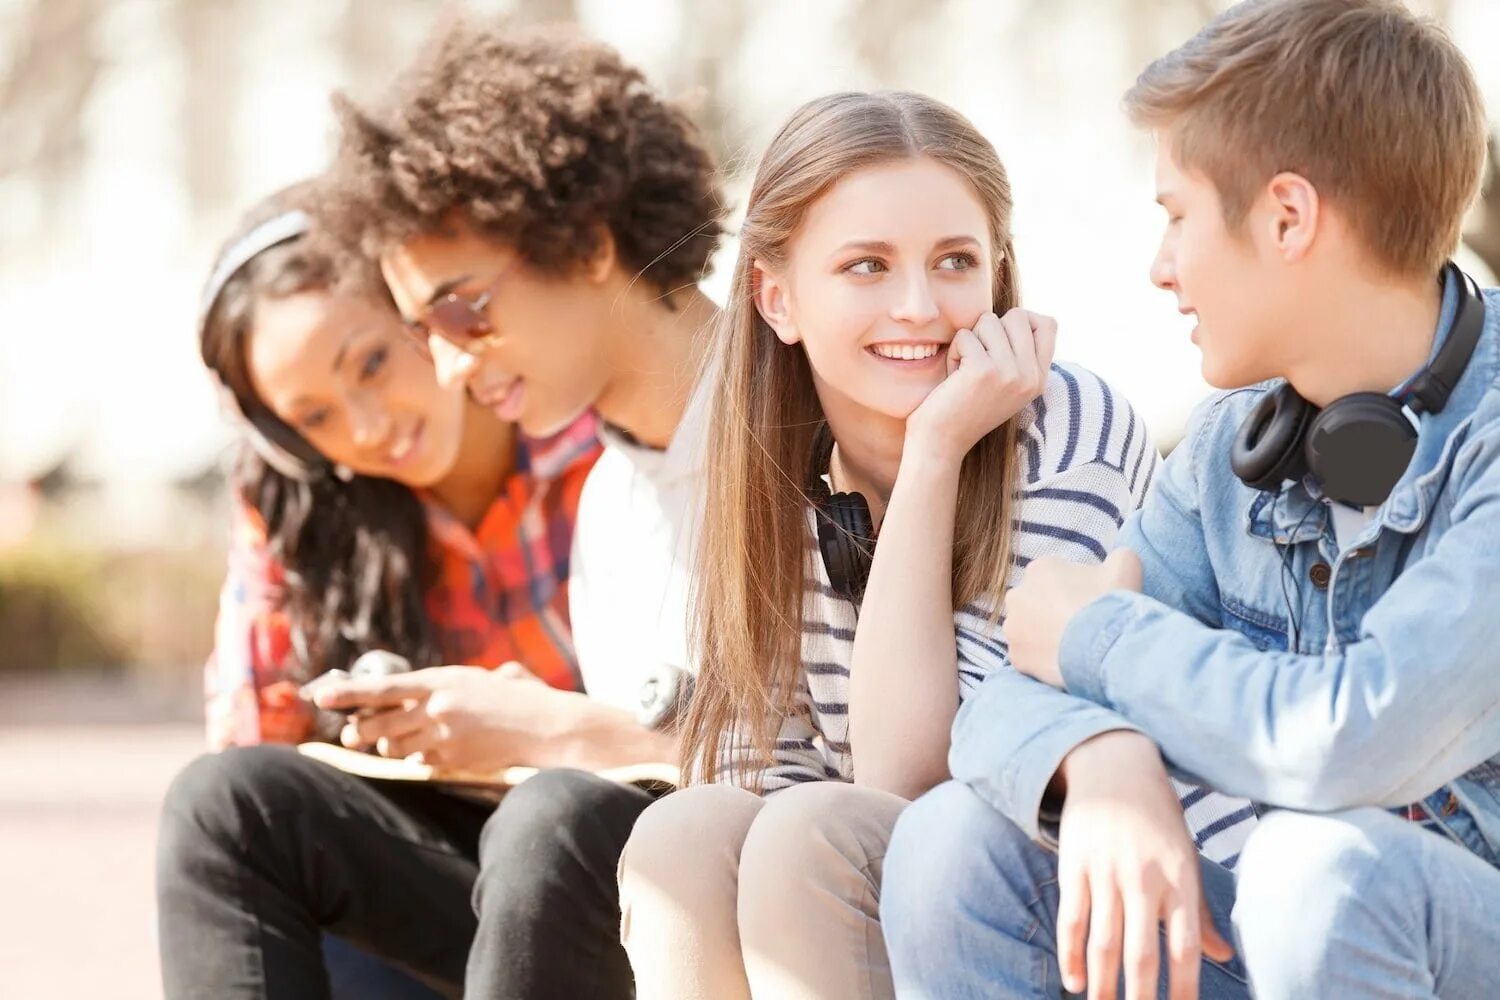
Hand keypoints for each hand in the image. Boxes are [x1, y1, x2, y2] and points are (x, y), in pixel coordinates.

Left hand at [311, 662, 585, 771]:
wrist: (545, 727)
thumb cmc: (519, 698)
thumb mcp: (484, 677)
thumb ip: (450, 683)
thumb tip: (429, 690)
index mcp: (440, 680)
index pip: (381, 688)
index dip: (347, 693)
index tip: (319, 695)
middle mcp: (436, 708)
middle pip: (376, 725)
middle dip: (359, 731)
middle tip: (352, 733)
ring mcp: (442, 737)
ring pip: (393, 748)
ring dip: (391, 746)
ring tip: (404, 739)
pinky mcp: (451, 761)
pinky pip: (419, 762)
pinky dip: (421, 758)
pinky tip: (440, 749)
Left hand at [904, 308, 1055, 464]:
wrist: (942, 442)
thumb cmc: (966, 407)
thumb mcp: (1006, 382)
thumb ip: (1019, 354)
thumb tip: (1020, 315)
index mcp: (1040, 378)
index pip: (1048, 324)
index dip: (1021, 322)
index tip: (999, 342)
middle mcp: (1031, 376)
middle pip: (1018, 315)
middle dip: (990, 328)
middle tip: (978, 357)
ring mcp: (1011, 373)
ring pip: (989, 320)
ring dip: (969, 341)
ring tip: (965, 370)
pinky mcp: (984, 370)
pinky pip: (965, 335)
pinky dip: (953, 352)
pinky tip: (953, 377)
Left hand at [1007, 549, 1142, 687]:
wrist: (1103, 648)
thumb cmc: (1110, 603)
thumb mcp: (1125, 565)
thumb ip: (1118, 557)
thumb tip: (1115, 563)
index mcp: (1040, 569)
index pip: (1052, 578)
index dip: (1073, 592)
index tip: (1087, 604)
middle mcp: (1017, 594)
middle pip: (1036, 603)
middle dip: (1052, 613)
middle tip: (1079, 627)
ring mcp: (1012, 627)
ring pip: (1027, 630)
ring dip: (1043, 636)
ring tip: (1071, 647)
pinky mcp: (1015, 656)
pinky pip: (1028, 657)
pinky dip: (1042, 660)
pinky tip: (1062, 662)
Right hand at [1055, 732, 1233, 999]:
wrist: (1114, 764)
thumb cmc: (1157, 817)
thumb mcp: (1186, 857)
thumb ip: (1200, 911)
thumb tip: (1225, 956)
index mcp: (1180, 879)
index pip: (1184, 947)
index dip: (1183, 990)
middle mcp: (1144, 878)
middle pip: (1141, 953)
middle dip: (1139, 997)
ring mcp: (1106, 872)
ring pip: (1104, 941)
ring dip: (1103, 984)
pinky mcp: (1075, 865)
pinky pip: (1073, 918)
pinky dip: (1072, 953)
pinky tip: (1075, 980)